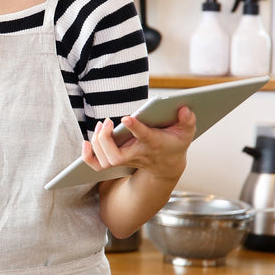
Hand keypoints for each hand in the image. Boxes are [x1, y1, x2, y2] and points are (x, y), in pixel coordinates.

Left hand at [82, 105, 196, 180]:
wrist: (167, 166)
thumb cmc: (175, 143)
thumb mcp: (187, 132)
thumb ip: (188, 120)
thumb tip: (184, 109)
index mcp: (154, 144)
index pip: (144, 137)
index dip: (135, 128)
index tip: (126, 118)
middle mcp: (137, 154)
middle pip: (115, 156)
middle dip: (105, 140)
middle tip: (106, 121)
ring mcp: (126, 160)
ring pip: (105, 160)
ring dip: (97, 143)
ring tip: (101, 124)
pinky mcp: (117, 161)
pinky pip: (98, 165)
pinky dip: (88, 156)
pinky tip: (86, 142)